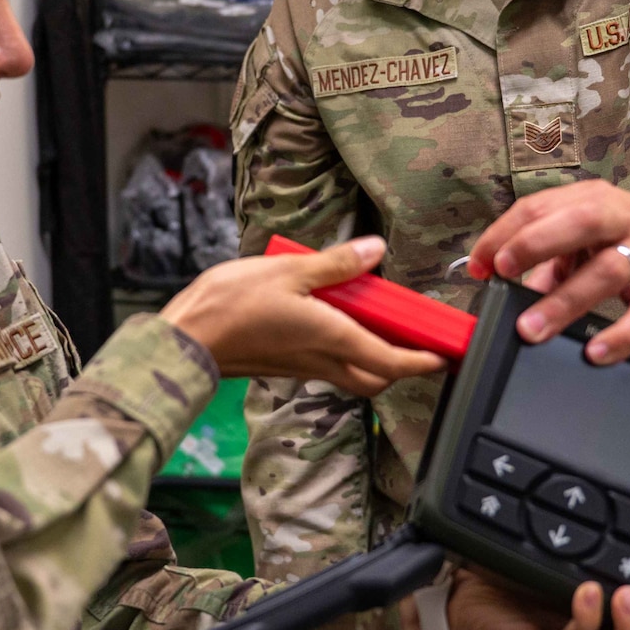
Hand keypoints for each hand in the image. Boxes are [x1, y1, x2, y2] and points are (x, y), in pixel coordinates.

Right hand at [161, 237, 445, 395]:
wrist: (186, 339)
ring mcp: (302, 366)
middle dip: (401, 367)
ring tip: (380, 327)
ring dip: (372, 360)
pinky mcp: (284, 365)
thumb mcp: (288, 270)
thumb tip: (375, 251)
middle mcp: (322, 359)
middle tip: (416, 342)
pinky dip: (344, 352)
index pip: (392, 361)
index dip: (423, 362)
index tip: (442, 356)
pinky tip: (335, 322)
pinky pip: (326, 366)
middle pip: (375, 378)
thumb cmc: (230, 306)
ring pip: (351, 374)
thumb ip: (336, 264)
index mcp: (332, 337)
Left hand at [467, 183, 629, 363]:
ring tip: (532, 328)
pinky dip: (618, 335)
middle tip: (502, 271)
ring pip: (605, 272)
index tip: (478, 264)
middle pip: (576, 223)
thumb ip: (551, 260)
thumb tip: (506, 287)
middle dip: (533, 245)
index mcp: (593, 200)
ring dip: (563, 302)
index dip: (504, 234)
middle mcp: (621, 220)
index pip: (539, 207)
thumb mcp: (592, 237)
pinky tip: (595, 351)